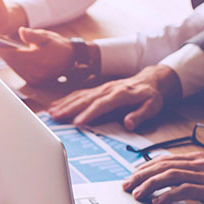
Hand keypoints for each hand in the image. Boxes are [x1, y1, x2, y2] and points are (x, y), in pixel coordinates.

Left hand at [0, 27, 74, 85]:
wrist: (72, 60)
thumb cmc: (58, 45)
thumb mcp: (46, 36)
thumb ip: (32, 35)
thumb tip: (21, 31)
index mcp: (34, 60)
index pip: (10, 54)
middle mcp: (32, 72)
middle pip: (9, 61)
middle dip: (0, 51)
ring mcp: (33, 79)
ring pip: (13, 67)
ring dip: (7, 57)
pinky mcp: (34, 82)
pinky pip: (19, 72)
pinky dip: (14, 64)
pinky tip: (11, 55)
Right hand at [48, 64, 180, 129]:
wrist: (150, 80)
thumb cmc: (151, 96)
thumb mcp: (152, 106)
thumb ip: (140, 115)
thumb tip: (129, 123)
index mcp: (120, 94)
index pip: (101, 105)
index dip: (88, 114)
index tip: (77, 123)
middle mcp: (107, 89)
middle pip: (85, 99)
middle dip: (69, 109)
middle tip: (55, 117)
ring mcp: (100, 88)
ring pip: (79, 96)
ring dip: (64, 104)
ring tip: (51, 113)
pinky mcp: (96, 89)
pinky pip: (79, 93)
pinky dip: (67, 99)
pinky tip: (57, 105)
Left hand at [122, 152, 203, 203]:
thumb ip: (194, 172)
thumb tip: (173, 179)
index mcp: (198, 158)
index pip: (165, 159)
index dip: (145, 166)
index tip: (132, 174)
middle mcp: (199, 163)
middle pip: (162, 166)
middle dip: (140, 176)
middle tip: (126, 185)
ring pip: (169, 176)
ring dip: (149, 185)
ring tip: (137, 194)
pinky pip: (185, 190)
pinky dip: (169, 195)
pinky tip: (158, 202)